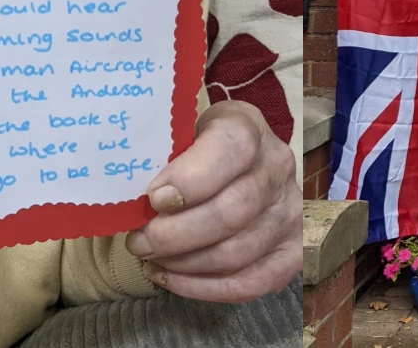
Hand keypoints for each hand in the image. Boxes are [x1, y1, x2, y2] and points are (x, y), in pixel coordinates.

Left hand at [126, 100, 298, 302]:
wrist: (240, 163)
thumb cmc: (196, 150)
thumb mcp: (180, 132)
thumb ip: (161, 154)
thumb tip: (126, 195)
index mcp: (249, 129)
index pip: (232, 150)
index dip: (191, 179)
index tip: (153, 199)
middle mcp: (278, 168)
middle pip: (231, 212)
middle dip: (174, 235)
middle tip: (139, 242)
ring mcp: (290, 212)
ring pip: (236, 253)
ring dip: (183, 264)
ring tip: (150, 258)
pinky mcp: (291, 250)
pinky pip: (252, 283)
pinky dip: (204, 288)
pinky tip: (172, 278)